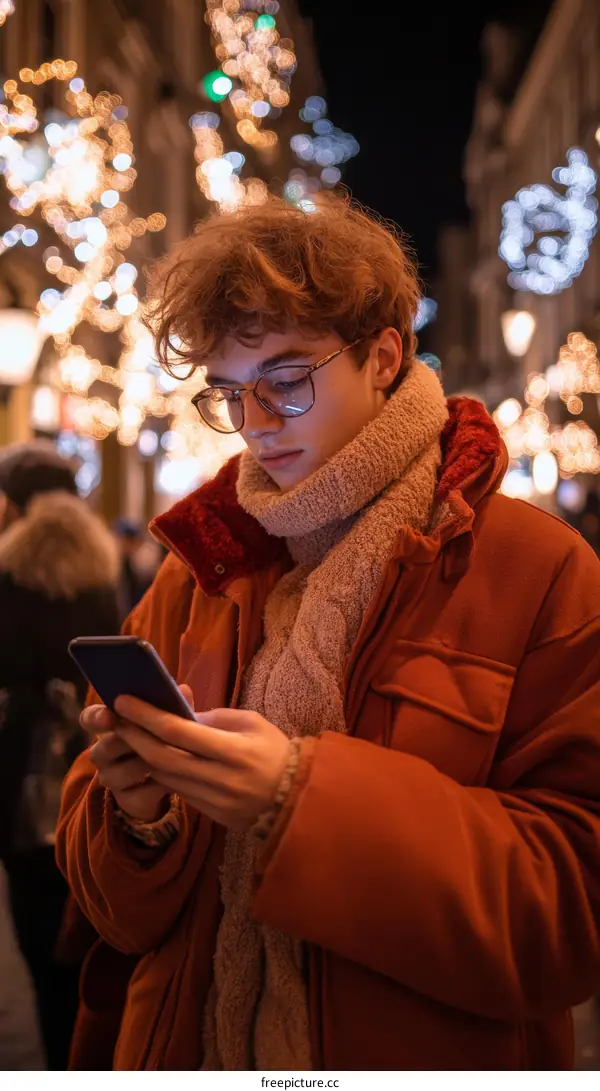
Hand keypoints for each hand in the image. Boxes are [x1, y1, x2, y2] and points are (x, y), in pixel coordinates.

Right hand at [81, 688, 192, 820]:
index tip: (108, 716)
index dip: (95, 717)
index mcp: (110, 726)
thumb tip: (184, 690)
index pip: (90, 718)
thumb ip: (173, 706)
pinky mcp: (127, 802)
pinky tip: (176, 780)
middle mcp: (103, 753)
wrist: (169, 781)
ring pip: (121, 772)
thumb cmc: (164, 741)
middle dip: (129, 742)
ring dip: (147, 765)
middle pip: (105, 747)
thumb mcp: (171, 721)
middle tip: (152, 737)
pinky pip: (139, 795)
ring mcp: (112, 779)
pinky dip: (159, 787)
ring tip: (171, 758)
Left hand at [113, 697, 291, 830]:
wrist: (297, 796)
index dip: (146, 715)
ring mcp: (215, 801)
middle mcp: (221, 779)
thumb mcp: (251, 723)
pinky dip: (161, 773)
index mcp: (234, 751)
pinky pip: (178, 791)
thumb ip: (214, 718)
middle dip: (134, 736)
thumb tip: (177, 714)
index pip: (178, 732)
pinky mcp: (211, 815)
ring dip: (142, 756)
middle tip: (114, 719)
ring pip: (165, 778)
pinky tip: (150, 758)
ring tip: (127, 736)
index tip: (123, 700)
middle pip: (162, 757)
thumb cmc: (275, 750)